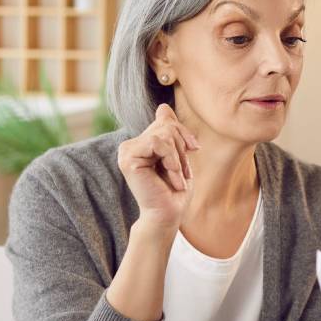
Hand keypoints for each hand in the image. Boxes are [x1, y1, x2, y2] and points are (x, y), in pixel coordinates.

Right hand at [118, 104, 199, 236]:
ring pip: (163, 133)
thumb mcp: (178, 155)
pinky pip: (158, 142)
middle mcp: (130, 145)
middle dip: (182, 147)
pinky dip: (171, 159)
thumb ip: (169, 131)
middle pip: (166, 125)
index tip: (193, 147)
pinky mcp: (128, 158)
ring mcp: (126, 151)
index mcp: (141, 143)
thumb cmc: (174, 190)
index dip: (183, 131)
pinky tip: (171, 175)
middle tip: (182, 171)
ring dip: (178, 156)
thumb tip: (162, 106)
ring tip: (176, 175)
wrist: (168, 214)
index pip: (165, 120)